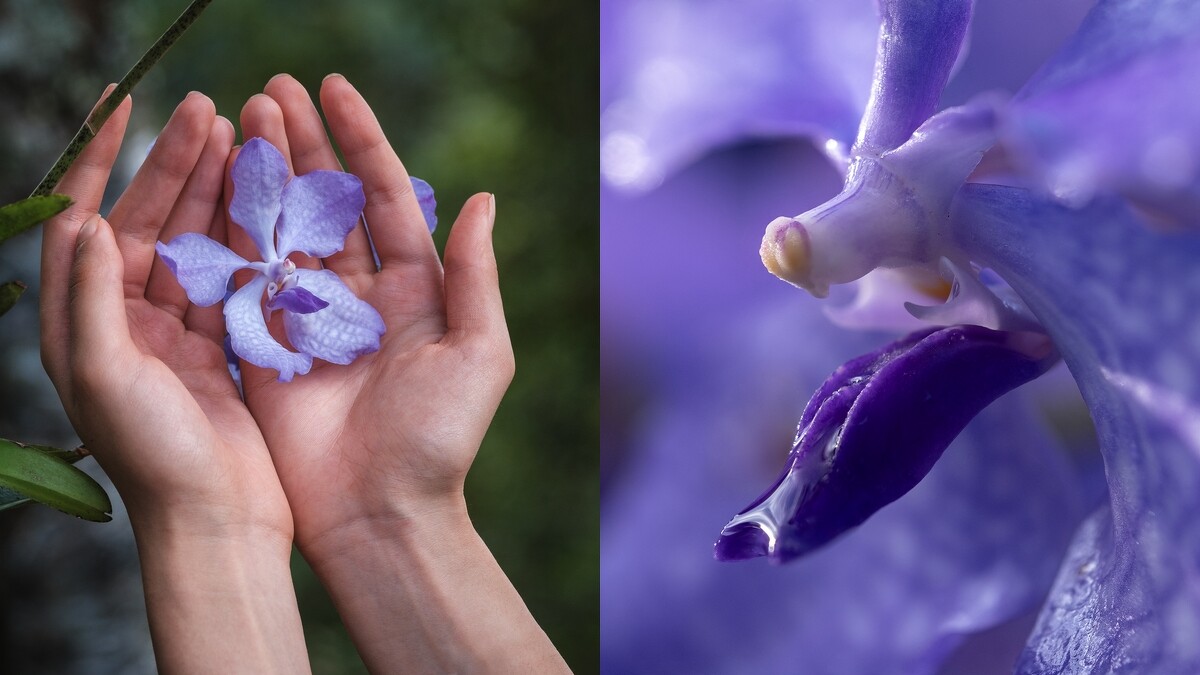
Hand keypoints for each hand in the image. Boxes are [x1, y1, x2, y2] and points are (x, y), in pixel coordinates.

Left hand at [41, 88, 308, 671]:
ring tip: (240, 137)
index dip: (99, 159)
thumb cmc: (155, 458)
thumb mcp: (109, 377)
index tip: (125, 106)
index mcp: (84, 323)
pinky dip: (246, 237)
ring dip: (213, 191)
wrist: (217, 523)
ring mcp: (175, 333)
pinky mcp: (220, 348)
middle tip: (207, 108)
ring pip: (194, 242)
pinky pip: (230, 276)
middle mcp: (124, 320)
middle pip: (146, 219)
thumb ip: (94, 299)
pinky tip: (267, 202)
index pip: (82, 219)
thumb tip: (91, 221)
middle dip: (173, 163)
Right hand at [224, 75, 564, 672]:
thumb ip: (474, 276)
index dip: (361, 141)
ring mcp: (309, 319)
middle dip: (303, 145)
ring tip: (242, 116)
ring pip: (282, 229)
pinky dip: (230, 232)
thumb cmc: (440, 439)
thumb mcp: (481, 353)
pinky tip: (215, 185)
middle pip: (327, 203)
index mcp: (415, 290)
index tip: (334, 88)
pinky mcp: (267, 348)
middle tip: (272, 89)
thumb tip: (483, 200)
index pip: (385, 197)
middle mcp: (361, 295)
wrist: (382, 515)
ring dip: (263, 174)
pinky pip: (246, 280)